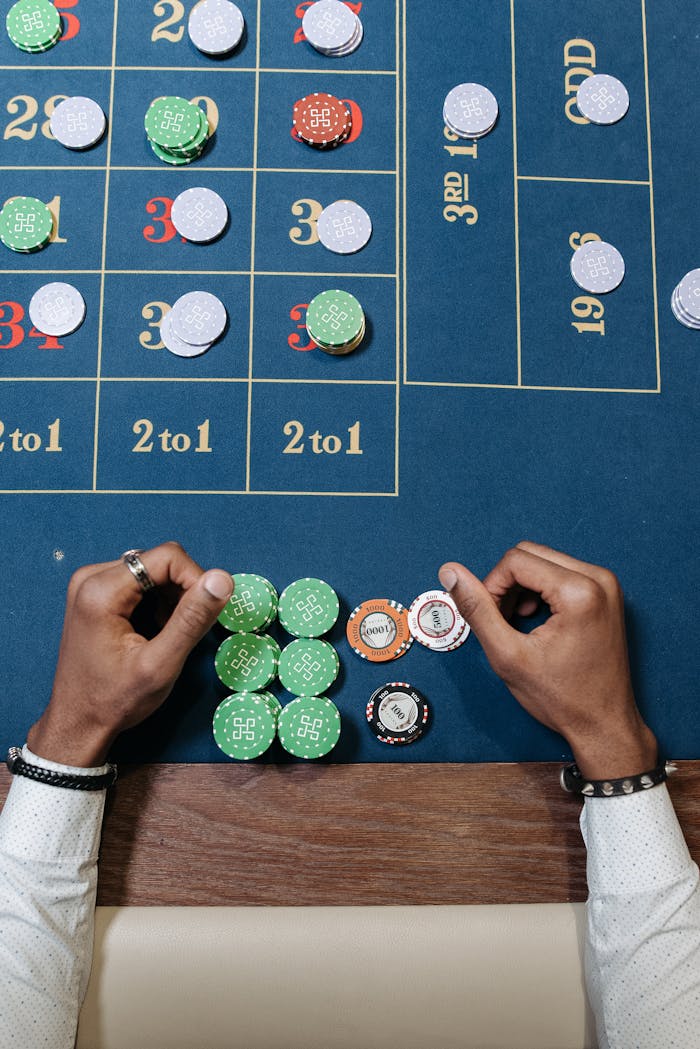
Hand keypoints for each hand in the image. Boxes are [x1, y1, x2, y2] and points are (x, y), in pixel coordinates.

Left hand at [26, 541, 232, 767]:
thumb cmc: (114, 700)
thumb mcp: (161, 664)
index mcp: (101, 590)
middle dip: (183, 591)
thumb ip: (193, 619)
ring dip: (171, 598)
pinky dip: (157, 602)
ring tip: (166, 635)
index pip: (168, 556)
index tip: (207, 612)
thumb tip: (223, 579)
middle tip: (183, 631)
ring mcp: (90, 584)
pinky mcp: (95, 594)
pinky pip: (140, 581)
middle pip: (160, 561)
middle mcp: (91, 578)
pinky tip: (153, 631)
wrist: (78, 723)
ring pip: (153, 570)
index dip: (197, 580)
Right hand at [439, 541, 657, 779]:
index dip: (491, 587)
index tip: (491, 620)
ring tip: (516, 623)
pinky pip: (561, 572)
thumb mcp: (508, 654)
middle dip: (506, 584)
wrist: (604, 724)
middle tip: (502, 621)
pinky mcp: (606, 592)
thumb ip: (476, 609)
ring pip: (544, 561)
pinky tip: (535, 619)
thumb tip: (450, 573)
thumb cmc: (563, 697)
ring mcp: (606, 584)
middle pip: (530, 554)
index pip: (515, 560)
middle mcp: (599, 579)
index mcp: (580, 591)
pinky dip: (540, 589)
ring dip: (521, 587)